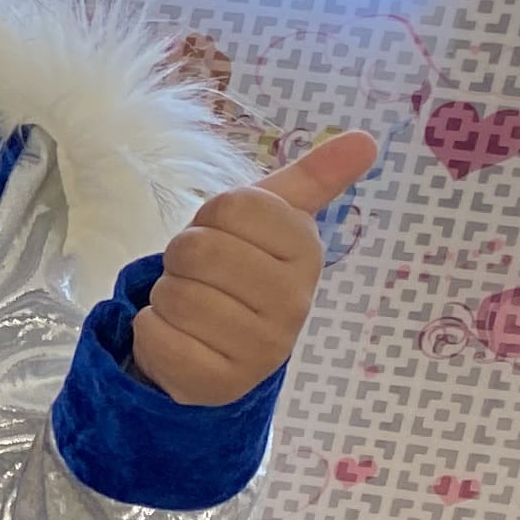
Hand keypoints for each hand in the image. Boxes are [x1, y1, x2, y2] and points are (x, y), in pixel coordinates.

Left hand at [131, 132, 378, 407]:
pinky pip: (157, 336)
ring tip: (192, 308)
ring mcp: (262, 349)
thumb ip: (314, 178)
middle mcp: (294, 302)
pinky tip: (180, 338)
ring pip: (176, 294)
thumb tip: (367, 138)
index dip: (210, 217)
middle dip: (181, 258)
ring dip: (166, 297)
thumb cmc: (240, 272)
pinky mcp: (220, 382)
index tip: (225, 237)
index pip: (233, 205)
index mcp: (306, 252)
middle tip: (200, 276)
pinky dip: (152, 331)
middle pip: (198, 249)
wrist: (218, 349)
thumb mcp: (272, 220)